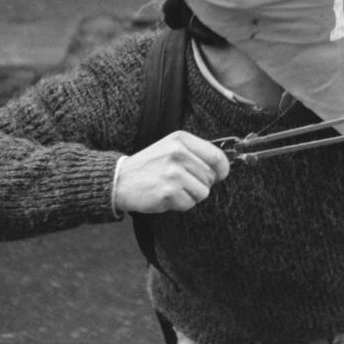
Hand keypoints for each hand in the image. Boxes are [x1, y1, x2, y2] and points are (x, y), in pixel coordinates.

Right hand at [114, 131, 229, 213]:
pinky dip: (180, 204)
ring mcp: (173, 173)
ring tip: (173, 188)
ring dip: (190, 195)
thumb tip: (223, 166)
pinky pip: (189, 203)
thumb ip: (195, 153)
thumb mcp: (171, 147)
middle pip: (210, 176)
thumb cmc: (150, 165)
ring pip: (202, 192)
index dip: (222, 169)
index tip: (220, 175)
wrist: (120, 180)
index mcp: (181, 140)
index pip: (216, 156)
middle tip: (182, 182)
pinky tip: (166, 195)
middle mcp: (178, 153)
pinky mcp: (168, 191)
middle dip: (201, 184)